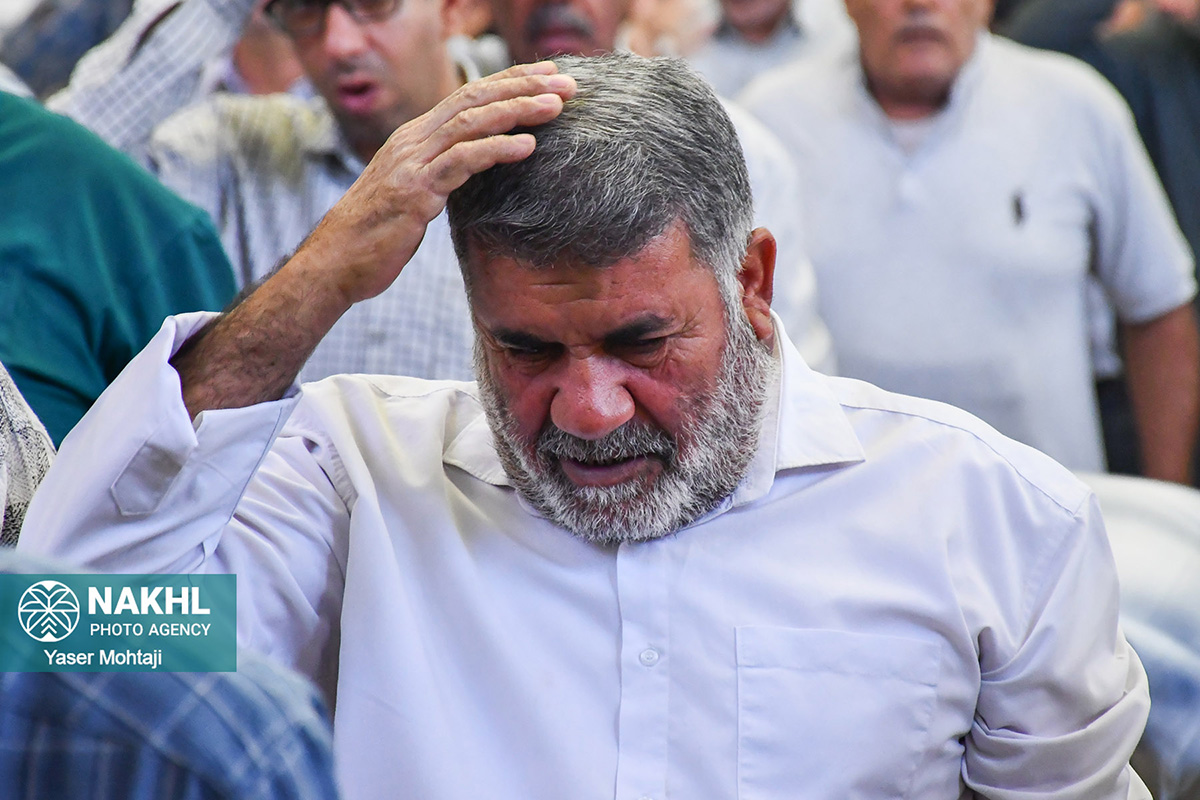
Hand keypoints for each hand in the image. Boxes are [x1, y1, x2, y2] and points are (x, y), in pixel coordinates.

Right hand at [296, 61, 576, 307]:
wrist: (335, 263)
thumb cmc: (377, 236)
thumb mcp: (413, 196)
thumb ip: (440, 175)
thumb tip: (472, 169)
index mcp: (415, 138)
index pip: (468, 96)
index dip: (510, 82)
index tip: (549, 76)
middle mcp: (413, 141)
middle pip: (474, 99)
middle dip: (523, 87)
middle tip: (567, 84)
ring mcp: (412, 164)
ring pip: (471, 122)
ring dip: (518, 111)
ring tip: (556, 107)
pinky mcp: (415, 192)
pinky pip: (462, 161)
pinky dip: (497, 149)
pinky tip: (527, 146)